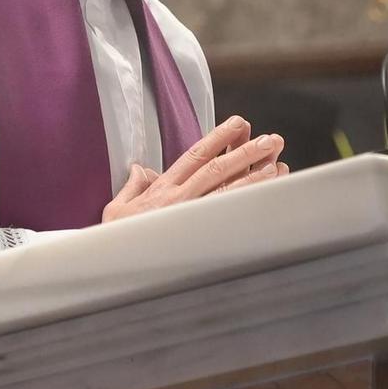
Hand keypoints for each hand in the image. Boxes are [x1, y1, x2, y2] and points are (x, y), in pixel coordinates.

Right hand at [101, 116, 288, 222]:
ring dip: (253, 175)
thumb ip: (132, 186)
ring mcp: (188, 217)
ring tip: (276, 162)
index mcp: (163, 189)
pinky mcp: (195, 236)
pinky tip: (265, 195)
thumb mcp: (116, 209)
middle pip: (217, 168)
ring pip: (226, 190)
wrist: (111, 264)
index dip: (219, 137)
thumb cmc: (115, 240)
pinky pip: (226, 215)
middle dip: (246, 151)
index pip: (195, 156)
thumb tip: (139, 168)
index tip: (239, 123)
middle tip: (272, 139)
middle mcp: (179, 198)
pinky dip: (247, 203)